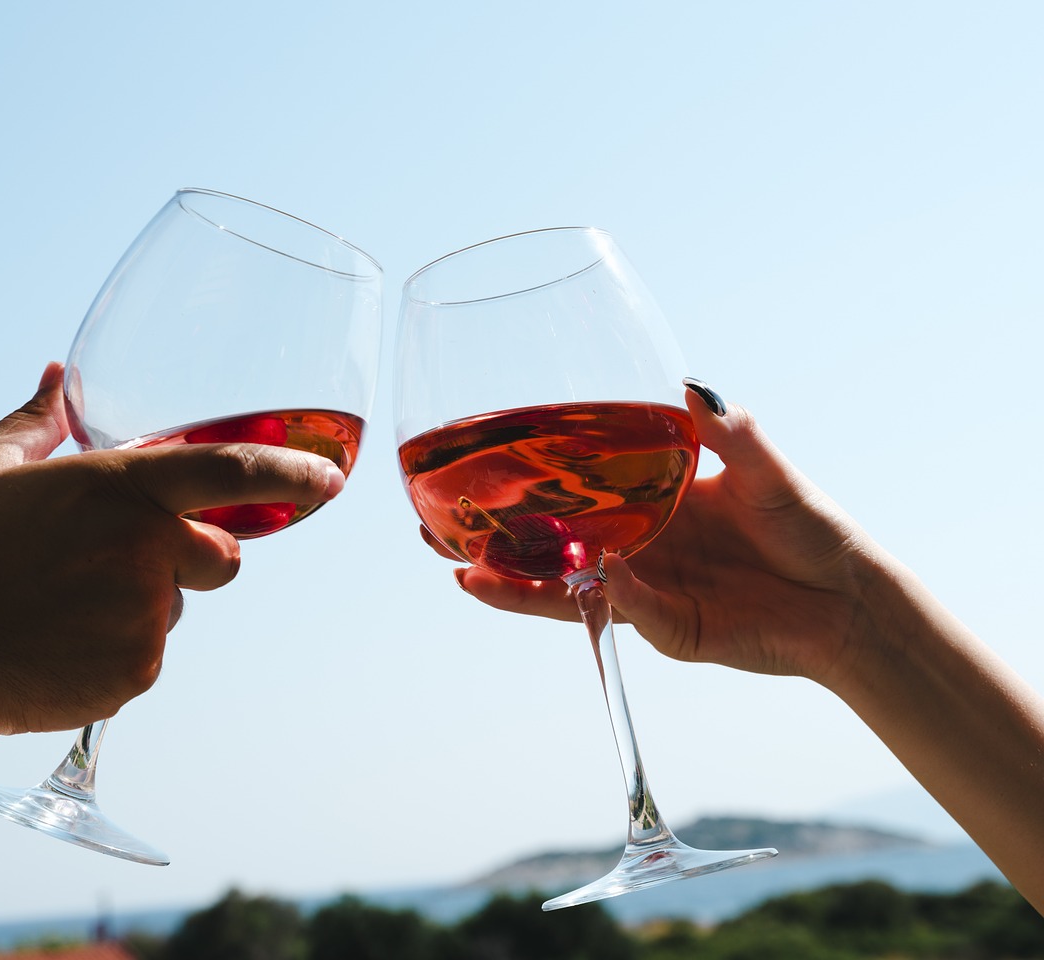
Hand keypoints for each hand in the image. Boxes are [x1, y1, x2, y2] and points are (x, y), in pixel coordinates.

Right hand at [0, 362, 344, 742]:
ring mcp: (144, 619)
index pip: (231, 472)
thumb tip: (56, 373)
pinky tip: (60, 640)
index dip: (292, 474)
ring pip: (179, 607)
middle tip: (118, 561)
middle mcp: (144, 552)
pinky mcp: (136, 674)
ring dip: (144, 603)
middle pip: (223, 556)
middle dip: (193, 556)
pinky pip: (150, 654)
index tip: (329, 480)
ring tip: (64, 604)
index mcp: (117, 490)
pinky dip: (119, 648)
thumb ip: (39, 418)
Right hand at [431, 382, 880, 689]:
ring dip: (514, 585)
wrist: (846, 599)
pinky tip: (579, 578)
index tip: (469, 469)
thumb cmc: (809, 527)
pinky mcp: (665, 631)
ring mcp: (642, 591)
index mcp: (645, 502)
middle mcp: (631, 546)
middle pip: (546, 549)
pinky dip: (598, 596)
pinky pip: (624, 612)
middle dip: (490, 543)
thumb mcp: (767, 468)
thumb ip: (730, 432)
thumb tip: (689, 385)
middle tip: (432, 531)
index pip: (567, 494)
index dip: (519, 487)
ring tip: (464, 573)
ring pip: (563, 591)